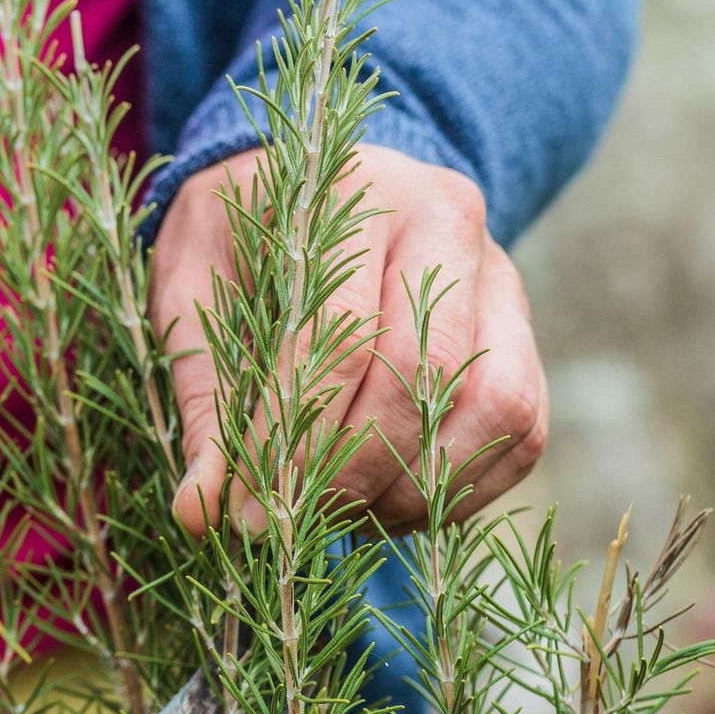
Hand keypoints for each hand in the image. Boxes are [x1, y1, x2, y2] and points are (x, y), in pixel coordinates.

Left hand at [153, 144, 549, 536]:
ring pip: (494, 406)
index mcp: (354, 198)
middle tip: (293, 523)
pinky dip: (460, 489)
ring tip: (342, 515)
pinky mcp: (523, 333)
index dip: (296, 443)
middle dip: (354, 473)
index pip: (341, 342)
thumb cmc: (234, 244)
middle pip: (424, 377)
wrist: (301, 191)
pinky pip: (522, 430)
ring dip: (417, 487)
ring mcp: (499, 278)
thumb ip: (203, 402)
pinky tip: (388, 505)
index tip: (251, 514)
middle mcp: (447, 223)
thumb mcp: (191, 301)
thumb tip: (198, 513)